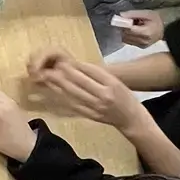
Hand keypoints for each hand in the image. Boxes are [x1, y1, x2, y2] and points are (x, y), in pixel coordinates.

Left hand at [26, 49, 144, 129]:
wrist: (131, 118)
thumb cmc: (124, 96)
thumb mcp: (116, 81)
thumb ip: (99, 75)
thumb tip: (77, 66)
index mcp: (111, 84)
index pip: (91, 72)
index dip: (76, 66)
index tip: (64, 61)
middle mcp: (104, 96)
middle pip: (80, 83)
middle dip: (64, 74)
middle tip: (51, 67)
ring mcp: (96, 107)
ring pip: (74, 94)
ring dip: (60, 85)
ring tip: (49, 77)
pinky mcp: (90, 116)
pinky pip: (74, 106)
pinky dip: (63, 98)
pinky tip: (55, 92)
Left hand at [111, 10, 164, 46]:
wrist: (165, 30)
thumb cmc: (156, 20)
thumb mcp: (146, 13)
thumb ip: (133, 14)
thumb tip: (120, 15)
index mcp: (145, 32)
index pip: (129, 29)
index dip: (123, 24)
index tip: (121, 19)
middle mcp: (143, 41)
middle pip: (126, 34)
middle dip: (123, 27)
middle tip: (128, 21)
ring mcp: (141, 46)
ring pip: (125, 39)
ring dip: (125, 32)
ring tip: (132, 26)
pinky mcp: (140, 47)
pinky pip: (128, 42)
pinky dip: (128, 36)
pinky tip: (134, 32)